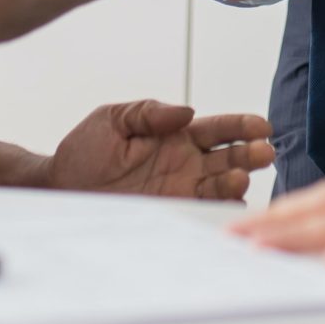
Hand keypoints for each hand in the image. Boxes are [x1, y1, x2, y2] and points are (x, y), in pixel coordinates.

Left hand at [48, 100, 274, 201]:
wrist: (61, 186)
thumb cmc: (85, 149)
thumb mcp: (114, 118)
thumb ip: (151, 112)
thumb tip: (187, 111)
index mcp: (177, 135)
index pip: (219, 128)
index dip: (242, 126)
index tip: (261, 126)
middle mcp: (186, 163)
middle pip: (229, 157)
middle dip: (250, 154)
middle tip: (264, 152)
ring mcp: (181, 189)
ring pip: (221, 185)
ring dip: (236, 181)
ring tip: (239, 178)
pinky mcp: (171, 212)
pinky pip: (203, 211)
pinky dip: (220, 210)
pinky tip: (229, 205)